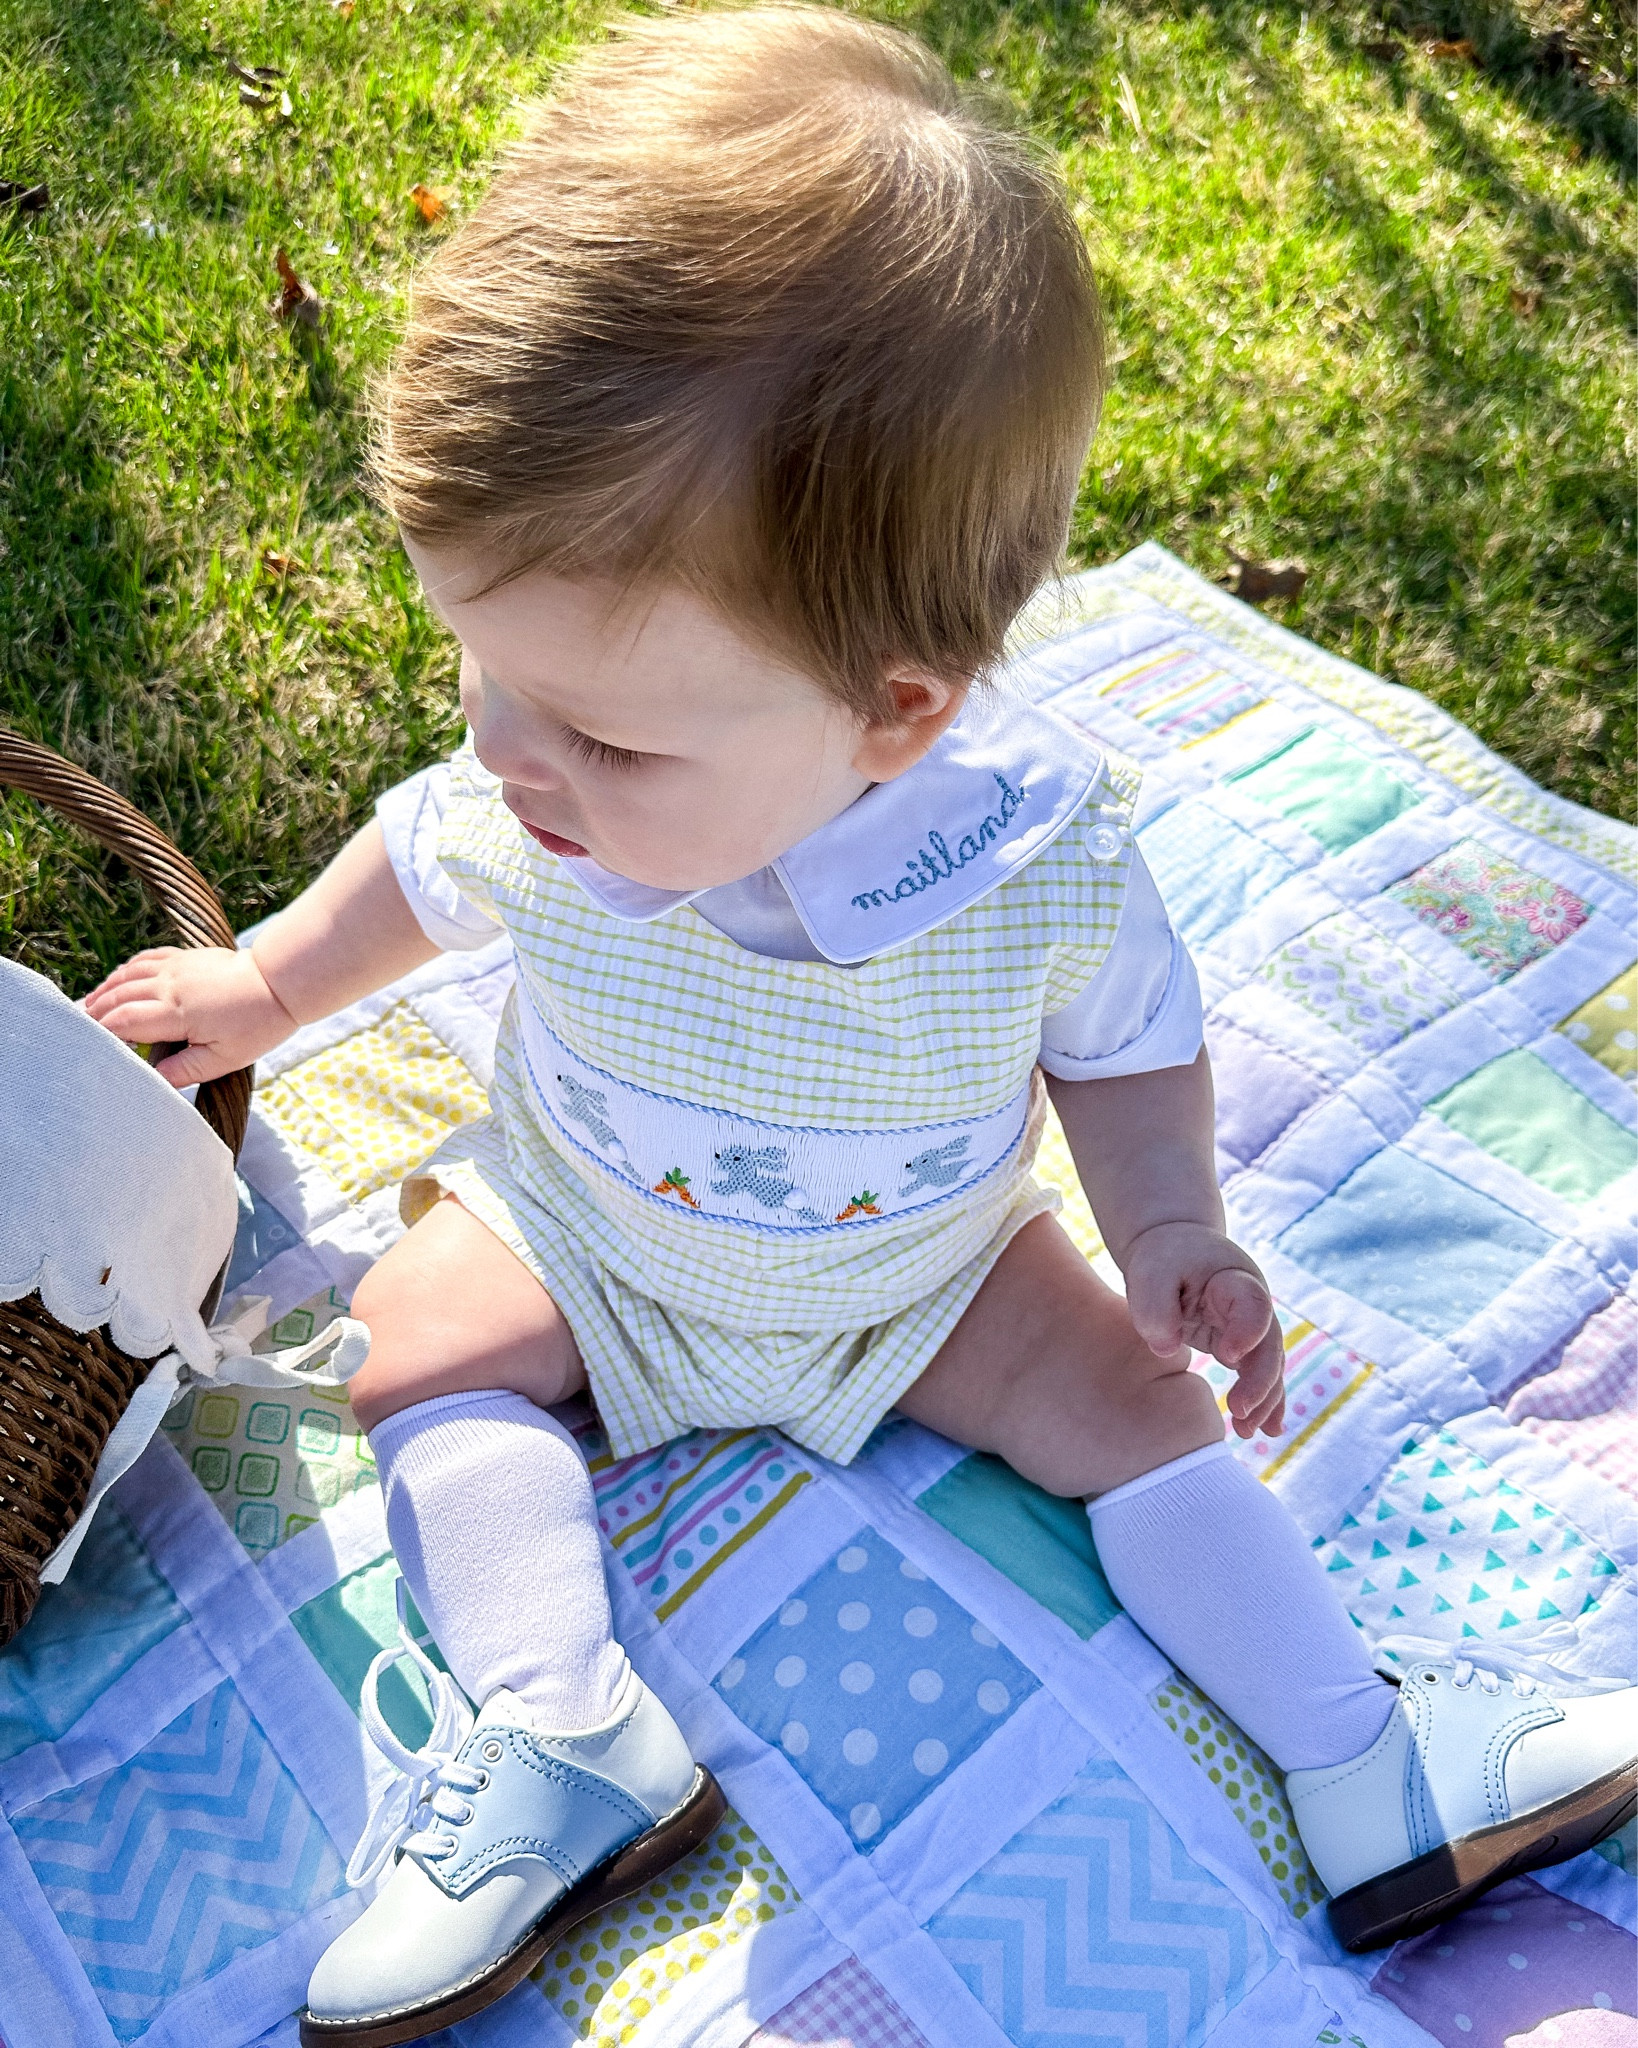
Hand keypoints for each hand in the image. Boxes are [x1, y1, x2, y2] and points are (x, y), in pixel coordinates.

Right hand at [84, 944, 297, 1087]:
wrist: (280, 982)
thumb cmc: (257, 1024)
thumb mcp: (224, 1059)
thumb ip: (185, 1071)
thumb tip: (153, 1081)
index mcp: (175, 1012)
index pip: (124, 1023)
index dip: (102, 1034)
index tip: (87, 1045)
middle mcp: (168, 985)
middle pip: (119, 997)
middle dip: (96, 1012)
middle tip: (78, 1027)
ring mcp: (176, 967)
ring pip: (127, 976)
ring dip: (105, 990)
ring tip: (88, 1005)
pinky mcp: (186, 957)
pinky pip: (146, 959)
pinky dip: (126, 970)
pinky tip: (118, 979)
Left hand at [1122, 1220, 1284, 1438]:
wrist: (1173, 1248)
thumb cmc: (1162, 1260)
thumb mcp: (1151, 1273)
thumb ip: (1155, 1306)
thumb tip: (1165, 1347)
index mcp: (1235, 1279)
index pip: (1253, 1306)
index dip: (1247, 1332)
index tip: (1228, 1356)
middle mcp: (1253, 1305)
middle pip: (1269, 1344)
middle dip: (1260, 1381)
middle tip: (1238, 1411)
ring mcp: (1251, 1328)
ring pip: (1268, 1366)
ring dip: (1264, 1400)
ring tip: (1247, 1432)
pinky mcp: (1241, 1346)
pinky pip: (1258, 1376)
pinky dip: (1264, 1402)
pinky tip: (1266, 1431)